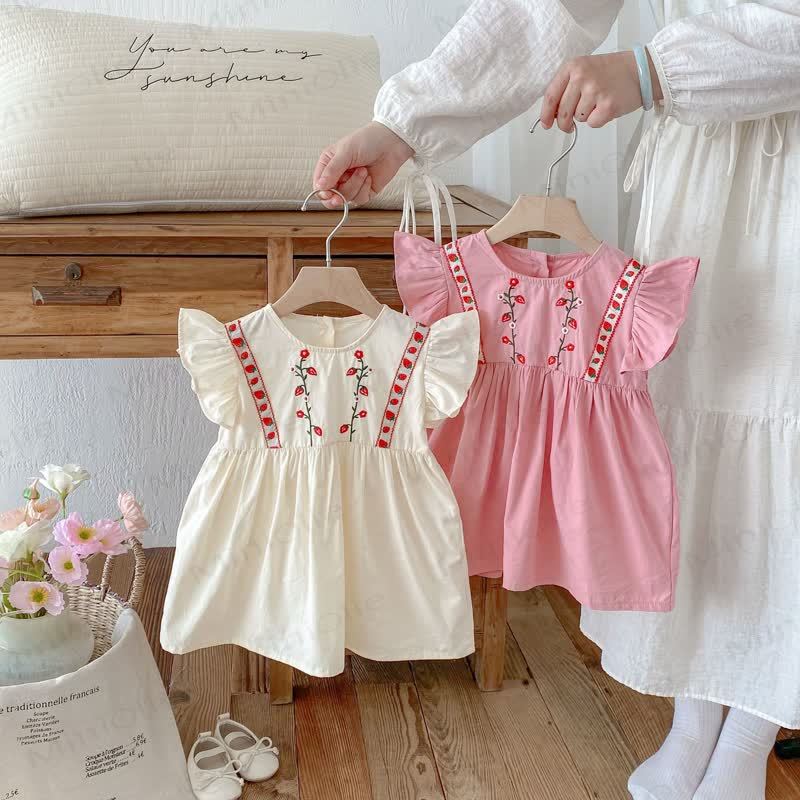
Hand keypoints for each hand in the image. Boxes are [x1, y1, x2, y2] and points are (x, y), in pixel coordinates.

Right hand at [313, 121, 413, 207]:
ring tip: (363, 170)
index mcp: (328, 165)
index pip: (319, 186)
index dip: (323, 193)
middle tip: (340, 197)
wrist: (391, 143)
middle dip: (338, 196)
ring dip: (355, 186)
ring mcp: (351, 185)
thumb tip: (320, 187)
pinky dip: (364, 189)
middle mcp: (338, 176)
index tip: (330, 194)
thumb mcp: (345, 152)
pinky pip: (360, 199)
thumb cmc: (367, 141)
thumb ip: (331, 170)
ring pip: (346, 199)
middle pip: (331, 197)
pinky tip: (369, 176)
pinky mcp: (364, 191)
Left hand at [540, 51, 662, 131]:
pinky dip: (598, 120)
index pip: (551, 96)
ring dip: (586, 116)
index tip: (546, 124)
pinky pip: (592, 123)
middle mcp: (581, 77)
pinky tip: (606, 107)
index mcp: (572, 67)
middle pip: (562, 112)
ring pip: (578, 119)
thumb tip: (551, 115)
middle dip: (564, 123)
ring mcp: (595, 91)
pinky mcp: (607, 105)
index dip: (545, 114)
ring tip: (598, 102)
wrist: (640, 70)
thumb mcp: (584, 70)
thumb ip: (566, 88)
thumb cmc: (610, 72)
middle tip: (570, 125)